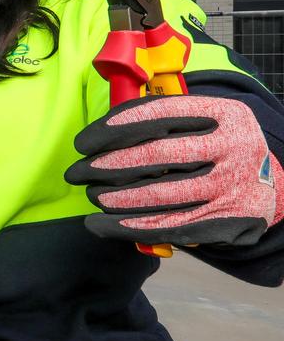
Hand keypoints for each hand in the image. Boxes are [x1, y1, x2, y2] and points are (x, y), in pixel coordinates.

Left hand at [65, 95, 283, 246]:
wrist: (275, 186)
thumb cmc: (218, 149)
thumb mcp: (205, 123)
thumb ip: (162, 122)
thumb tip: (102, 134)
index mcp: (224, 113)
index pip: (159, 114)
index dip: (114, 127)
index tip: (82, 143)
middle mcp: (234, 146)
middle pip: (157, 154)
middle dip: (107, 165)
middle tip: (76, 172)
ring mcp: (234, 185)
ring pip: (162, 194)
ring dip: (116, 198)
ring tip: (90, 196)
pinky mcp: (230, 220)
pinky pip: (171, 226)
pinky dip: (130, 227)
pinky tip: (103, 225)